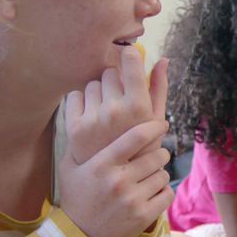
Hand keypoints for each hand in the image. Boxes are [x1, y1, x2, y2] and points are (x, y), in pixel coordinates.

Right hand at [57, 118, 173, 236]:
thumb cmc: (75, 198)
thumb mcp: (69, 168)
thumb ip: (78, 141)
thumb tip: (84, 111)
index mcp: (101, 164)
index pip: (136, 136)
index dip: (154, 127)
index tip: (162, 124)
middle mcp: (118, 180)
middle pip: (156, 155)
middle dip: (160, 153)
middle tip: (156, 155)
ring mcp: (132, 199)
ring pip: (163, 175)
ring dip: (160, 174)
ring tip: (151, 176)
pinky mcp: (143, 216)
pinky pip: (166, 194)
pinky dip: (163, 192)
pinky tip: (153, 193)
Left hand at [65, 45, 167, 164]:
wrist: (116, 180)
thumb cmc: (142, 147)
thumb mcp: (155, 118)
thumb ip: (158, 87)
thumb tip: (163, 59)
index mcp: (138, 107)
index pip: (130, 62)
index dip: (130, 56)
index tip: (129, 57)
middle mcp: (114, 111)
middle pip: (110, 73)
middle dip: (115, 82)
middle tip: (120, 100)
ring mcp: (93, 119)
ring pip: (92, 84)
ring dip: (98, 92)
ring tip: (106, 112)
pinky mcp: (74, 127)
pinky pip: (74, 96)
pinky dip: (81, 102)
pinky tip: (91, 116)